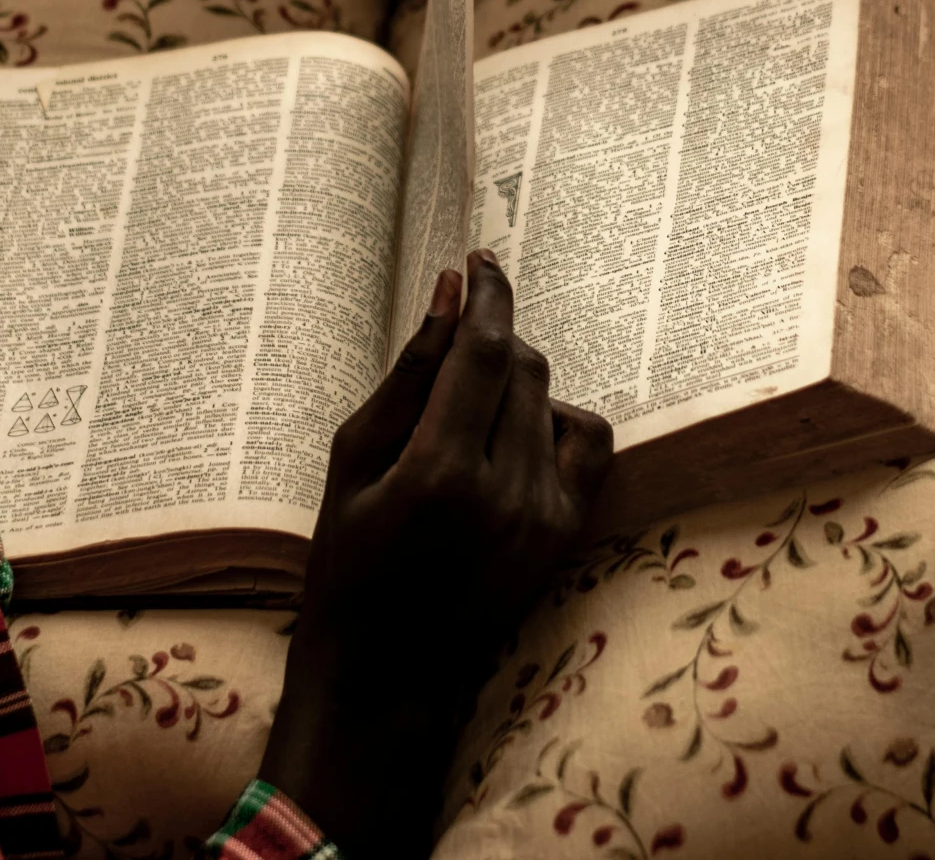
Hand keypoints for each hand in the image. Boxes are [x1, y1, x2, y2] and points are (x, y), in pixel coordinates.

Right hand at [258, 251, 612, 858]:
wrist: (388, 674)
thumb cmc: (348, 564)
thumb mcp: (352, 460)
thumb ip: (408, 373)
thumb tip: (450, 292)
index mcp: (439, 470)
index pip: (485, 350)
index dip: (488, 293)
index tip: (479, 259)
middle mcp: (504, 490)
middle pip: (524, 367)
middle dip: (492, 340)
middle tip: (455, 348)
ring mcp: (544, 514)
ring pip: (552, 399)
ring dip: (518, 379)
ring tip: (471, 404)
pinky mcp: (566, 532)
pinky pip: (587, 441)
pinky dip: (556, 419)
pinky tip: (516, 434)